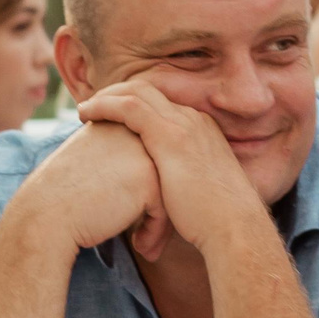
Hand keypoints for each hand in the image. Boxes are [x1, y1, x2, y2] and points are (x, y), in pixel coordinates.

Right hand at [14, 119, 171, 258]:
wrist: (45, 216)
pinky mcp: (148, 180)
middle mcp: (132, 132)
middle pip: (163, 170)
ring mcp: (142, 153)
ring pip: (169, 190)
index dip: (145, 188)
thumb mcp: (87, 162)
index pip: (148, 154)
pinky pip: (165, 209)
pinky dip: (156, 232)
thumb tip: (139, 180)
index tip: (139, 217)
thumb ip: (114, 158)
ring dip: (160, 223)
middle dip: (158, 206)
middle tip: (151, 235)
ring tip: (147, 246)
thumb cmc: (61, 198)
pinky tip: (142, 249)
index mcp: (116, 123)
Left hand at [76, 81, 268, 255]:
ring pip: (135, 92)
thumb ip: (182, 182)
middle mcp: (194, 120)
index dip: (135, 103)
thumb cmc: (216, 222)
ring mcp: (182, 125)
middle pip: (149, 89)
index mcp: (203, 130)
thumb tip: (168, 196)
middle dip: (118, 93)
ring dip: (106, 96)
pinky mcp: (168, 136)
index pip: (164, 103)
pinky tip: (85, 113)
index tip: (113, 115)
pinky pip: (128, 106)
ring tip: (84, 108)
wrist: (234, 228)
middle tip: (94, 104)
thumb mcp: (200, 192)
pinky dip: (104, 105)